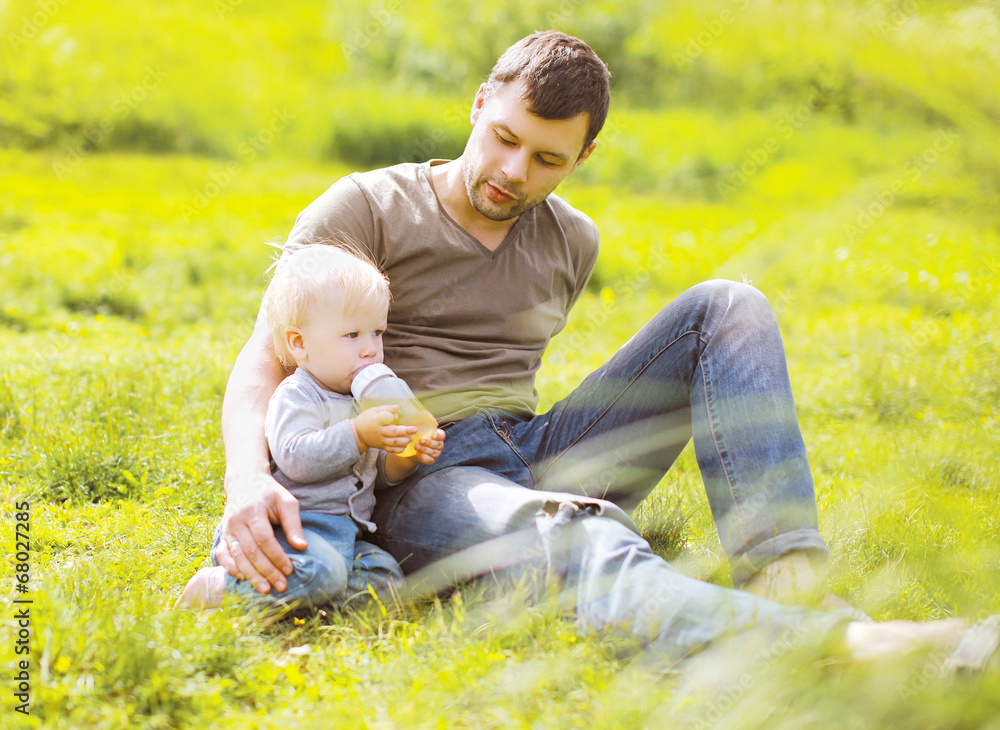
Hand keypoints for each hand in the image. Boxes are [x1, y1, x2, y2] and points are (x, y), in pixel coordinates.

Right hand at [215, 470, 305, 593]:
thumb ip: (294, 524)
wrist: (245, 482)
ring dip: (251, 575)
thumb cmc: (270, 493)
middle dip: (266, 571)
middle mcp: (236, 521)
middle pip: (251, 551)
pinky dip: (231, 569)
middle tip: (281, 586)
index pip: (265, 539)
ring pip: (237, 557)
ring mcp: (227, 529)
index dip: (277, 556)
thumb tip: (302, 547)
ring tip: (265, 589)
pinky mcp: (223, 535)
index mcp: (253, 511)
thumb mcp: (286, 502)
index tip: (290, 569)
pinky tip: (244, 579)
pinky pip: (223, 556)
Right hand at [353, 405, 417, 452]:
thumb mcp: (373, 411)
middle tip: (415, 429)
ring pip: (395, 442)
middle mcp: (379, 431)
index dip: (392, 416)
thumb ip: (386, 409)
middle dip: (406, 431)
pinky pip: (392, 450)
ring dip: (405, 440)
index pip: (386, 418)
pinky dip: (400, 449)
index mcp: (376, 420)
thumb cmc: (367, 420)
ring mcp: (381, 440)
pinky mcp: (382, 447)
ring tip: (411, 437)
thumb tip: (398, 407)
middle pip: (394, 432)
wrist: (357, 434)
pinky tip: (405, 444)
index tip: (396, 414)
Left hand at [406, 428, 445, 464]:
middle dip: (429, 442)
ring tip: (416, 446)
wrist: (412, 449)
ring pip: (433, 452)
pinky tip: (417, 453)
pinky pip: (429, 460)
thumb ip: (426, 425)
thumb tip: (434, 421)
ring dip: (424, 449)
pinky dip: (423, 457)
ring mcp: (436, 454)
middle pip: (438, 444)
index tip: (433, 435)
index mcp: (438, 436)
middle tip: (421, 440)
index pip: (442, 435)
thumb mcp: (420, 430)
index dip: (439, 435)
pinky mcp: (431, 460)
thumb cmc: (418, 437)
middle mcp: (439, 445)